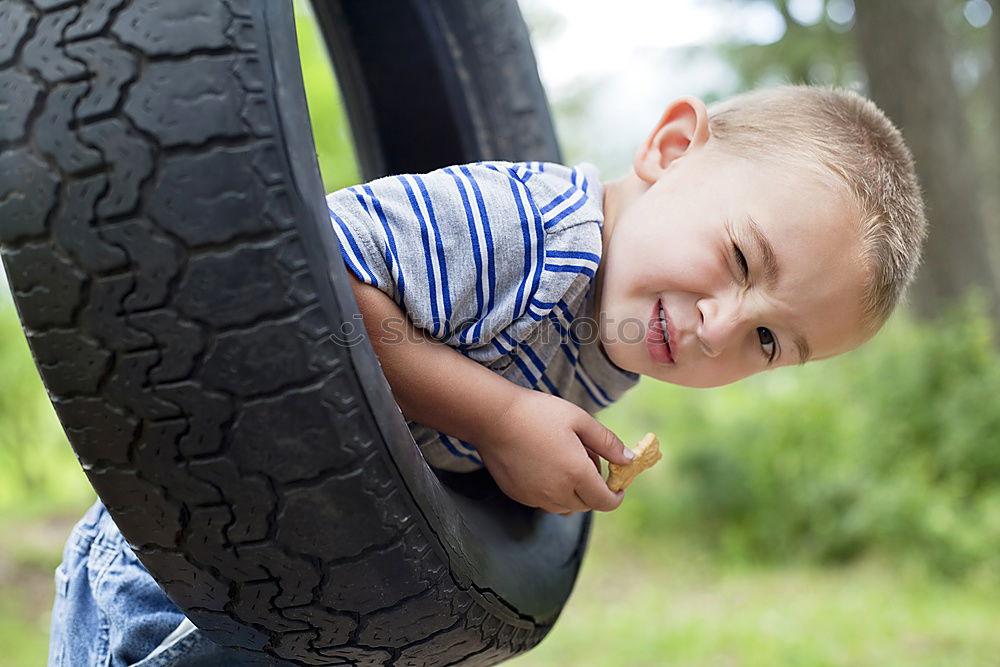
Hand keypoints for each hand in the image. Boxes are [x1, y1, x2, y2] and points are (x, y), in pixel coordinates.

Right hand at [472, 389, 636, 514]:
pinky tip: (543, 464)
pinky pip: (544, 502)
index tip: (618, 484)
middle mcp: (557, 492)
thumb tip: (629, 459)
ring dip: (573, 492)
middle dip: (594, 488)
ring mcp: (535, 497)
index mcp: (576, 474)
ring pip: (565, 506)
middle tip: (586, 458)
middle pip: (586, 505)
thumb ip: (607, 443)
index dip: (616, 496)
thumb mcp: (579, 420)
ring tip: (564, 460)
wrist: (493, 417)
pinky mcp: (519, 495)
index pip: (606, 502)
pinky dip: (552, 490)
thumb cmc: (538, 413)